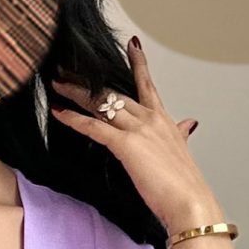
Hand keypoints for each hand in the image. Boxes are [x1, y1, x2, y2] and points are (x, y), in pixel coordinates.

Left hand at [47, 35, 216, 236]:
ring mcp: (138, 130)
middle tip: (70, 68)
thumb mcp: (182, 151)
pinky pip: (94, 127)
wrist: (190, 203)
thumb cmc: (185, 185)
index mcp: (164, 120)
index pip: (147, 85)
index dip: (138, 63)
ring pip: (102, 103)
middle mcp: (150, 119)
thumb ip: (181, 134)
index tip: (132, 44)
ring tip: (57, 84)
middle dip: (90, 80)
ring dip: (77, 93)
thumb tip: (188, 123)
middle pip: (115, 92)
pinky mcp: (126, 145)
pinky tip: (59, 112)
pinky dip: (74, 119)